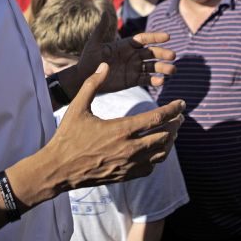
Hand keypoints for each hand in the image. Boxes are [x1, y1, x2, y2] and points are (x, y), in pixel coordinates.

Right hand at [35, 63, 184, 193]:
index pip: (157, 118)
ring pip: (161, 153)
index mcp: (120, 129)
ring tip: (173, 130)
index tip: (182, 103)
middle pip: (165, 136)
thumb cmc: (68, 136)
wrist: (58, 169)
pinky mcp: (125, 175)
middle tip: (180, 116)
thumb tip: (105, 64)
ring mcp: (128, 165)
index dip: (173, 109)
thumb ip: (92, 83)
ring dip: (170, 140)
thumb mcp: (77, 106)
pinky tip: (157, 148)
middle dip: (176, 124)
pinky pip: (151, 166)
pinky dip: (158, 156)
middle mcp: (129, 149)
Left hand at [72, 14, 176, 94]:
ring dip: (163, 67)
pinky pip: (146, 79)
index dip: (155, 37)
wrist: (84, 77)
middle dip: (162, 53)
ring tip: (172, 70)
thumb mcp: (94, 43)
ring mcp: (134, 68)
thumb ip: (101, 29)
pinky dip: (154, 80)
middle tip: (173, 55)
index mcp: (126, 44)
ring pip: (152, 66)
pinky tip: (161, 81)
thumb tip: (104, 12)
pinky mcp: (133, 80)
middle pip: (152, 53)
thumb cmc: (88, 58)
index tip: (167, 36)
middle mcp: (133, 55)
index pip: (144, 39)